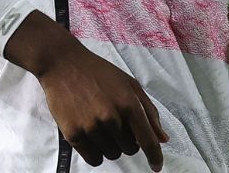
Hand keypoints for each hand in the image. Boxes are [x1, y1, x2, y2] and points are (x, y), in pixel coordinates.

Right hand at [5, 11, 167, 169]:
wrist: (65, 66)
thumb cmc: (101, 74)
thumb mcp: (130, 85)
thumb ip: (149, 112)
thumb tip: (163, 138)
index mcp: (129, 103)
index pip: (147, 139)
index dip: (155, 156)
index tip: (157, 166)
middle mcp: (112, 118)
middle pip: (129, 149)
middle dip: (128, 141)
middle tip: (118, 124)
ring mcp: (91, 127)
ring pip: (111, 154)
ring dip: (111, 146)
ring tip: (102, 125)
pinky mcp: (73, 134)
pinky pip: (93, 159)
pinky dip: (97, 153)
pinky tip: (93, 137)